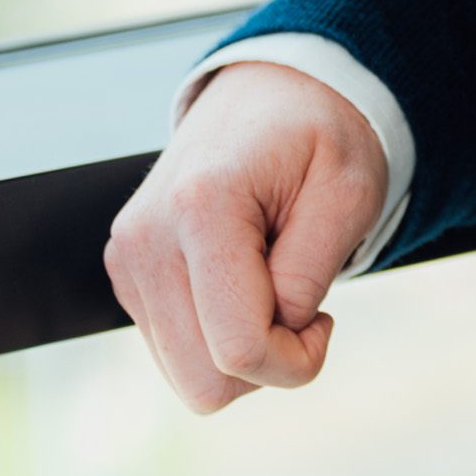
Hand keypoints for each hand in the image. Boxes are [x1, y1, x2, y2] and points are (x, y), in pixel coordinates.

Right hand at [104, 61, 386, 415]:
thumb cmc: (322, 138)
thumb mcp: (347, 197)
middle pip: (204, 383)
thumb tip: (267, 344)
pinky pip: (177, 353)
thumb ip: (307, 278)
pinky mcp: (128, 274)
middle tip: (304, 307)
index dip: (298, 360)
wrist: (273, 92)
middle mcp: (146, 238)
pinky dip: (219, 337)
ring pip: (187, 379)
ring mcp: (129, 259)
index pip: (239, 350)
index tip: (327, 320)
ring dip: (244, 353)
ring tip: (272, 285)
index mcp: (202, 208)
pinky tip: (243, 284)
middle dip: (270, 364)